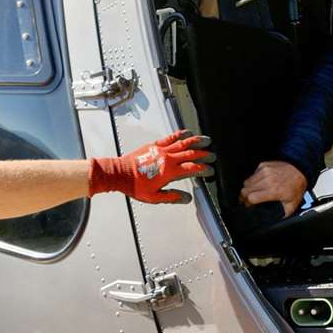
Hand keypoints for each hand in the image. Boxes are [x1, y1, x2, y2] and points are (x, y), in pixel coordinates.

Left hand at [89, 130, 215, 203]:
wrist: (119, 174)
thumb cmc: (134, 186)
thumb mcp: (154, 197)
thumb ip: (172, 197)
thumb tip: (187, 199)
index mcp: (168, 172)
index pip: (192, 169)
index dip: (203, 169)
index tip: (210, 170)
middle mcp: (167, 159)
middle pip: (190, 154)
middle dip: (204, 154)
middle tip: (212, 156)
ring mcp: (161, 150)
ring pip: (183, 143)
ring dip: (196, 141)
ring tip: (206, 140)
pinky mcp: (154, 145)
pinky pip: (170, 138)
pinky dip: (180, 135)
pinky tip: (187, 133)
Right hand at [239, 161, 307, 217]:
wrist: (300, 170)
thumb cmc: (296, 187)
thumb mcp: (291, 205)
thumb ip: (281, 214)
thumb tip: (273, 221)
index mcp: (274, 191)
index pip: (251, 198)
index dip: (248, 204)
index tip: (249, 206)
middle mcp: (268, 180)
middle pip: (245, 190)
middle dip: (244, 197)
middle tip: (247, 201)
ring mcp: (265, 171)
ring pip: (246, 182)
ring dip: (247, 189)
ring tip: (252, 192)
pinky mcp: (264, 165)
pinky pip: (252, 174)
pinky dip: (253, 180)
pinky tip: (258, 183)